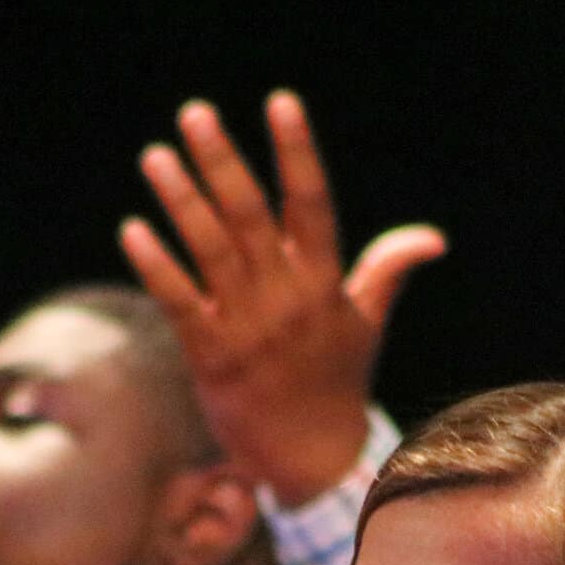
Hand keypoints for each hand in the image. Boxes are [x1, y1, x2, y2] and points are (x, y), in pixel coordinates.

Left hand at [121, 90, 444, 505]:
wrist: (311, 461)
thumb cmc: (336, 384)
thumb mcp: (366, 325)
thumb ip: (388, 272)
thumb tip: (432, 239)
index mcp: (324, 283)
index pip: (312, 204)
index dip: (296, 152)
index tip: (281, 102)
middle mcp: (286, 300)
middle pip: (250, 216)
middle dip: (221, 162)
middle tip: (195, 114)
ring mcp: (247, 328)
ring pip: (210, 251)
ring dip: (180, 200)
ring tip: (156, 155)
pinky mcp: (211, 358)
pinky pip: (179, 302)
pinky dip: (156, 266)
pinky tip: (133, 228)